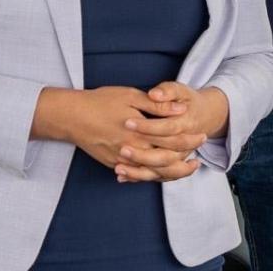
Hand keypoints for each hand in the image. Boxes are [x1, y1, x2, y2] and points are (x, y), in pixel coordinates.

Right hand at [34, 87, 189, 179]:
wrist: (71, 116)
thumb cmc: (100, 102)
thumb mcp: (130, 96)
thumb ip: (157, 105)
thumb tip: (180, 108)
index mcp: (141, 133)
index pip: (173, 141)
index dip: (190, 139)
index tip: (201, 135)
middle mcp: (133, 151)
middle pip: (167, 161)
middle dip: (185, 159)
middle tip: (198, 157)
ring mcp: (122, 161)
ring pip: (153, 173)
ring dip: (172, 172)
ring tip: (185, 168)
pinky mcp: (113, 164)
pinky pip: (137, 175)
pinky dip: (151, 175)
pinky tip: (160, 172)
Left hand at [115, 82, 229, 181]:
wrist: (204, 116)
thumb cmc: (187, 101)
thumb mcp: (180, 90)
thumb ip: (168, 91)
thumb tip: (154, 94)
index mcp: (186, 125)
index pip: (167, 128)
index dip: (147, 127)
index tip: (127, 123)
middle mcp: (185, 146)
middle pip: (164, 156)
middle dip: (141, 155)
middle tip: (122, 150)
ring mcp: (179, 158)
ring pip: (161, 171)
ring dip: (139, 172)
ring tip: (118, 168)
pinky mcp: (172, 166)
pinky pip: (157, 177)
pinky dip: (139, 177)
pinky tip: (122, 176)